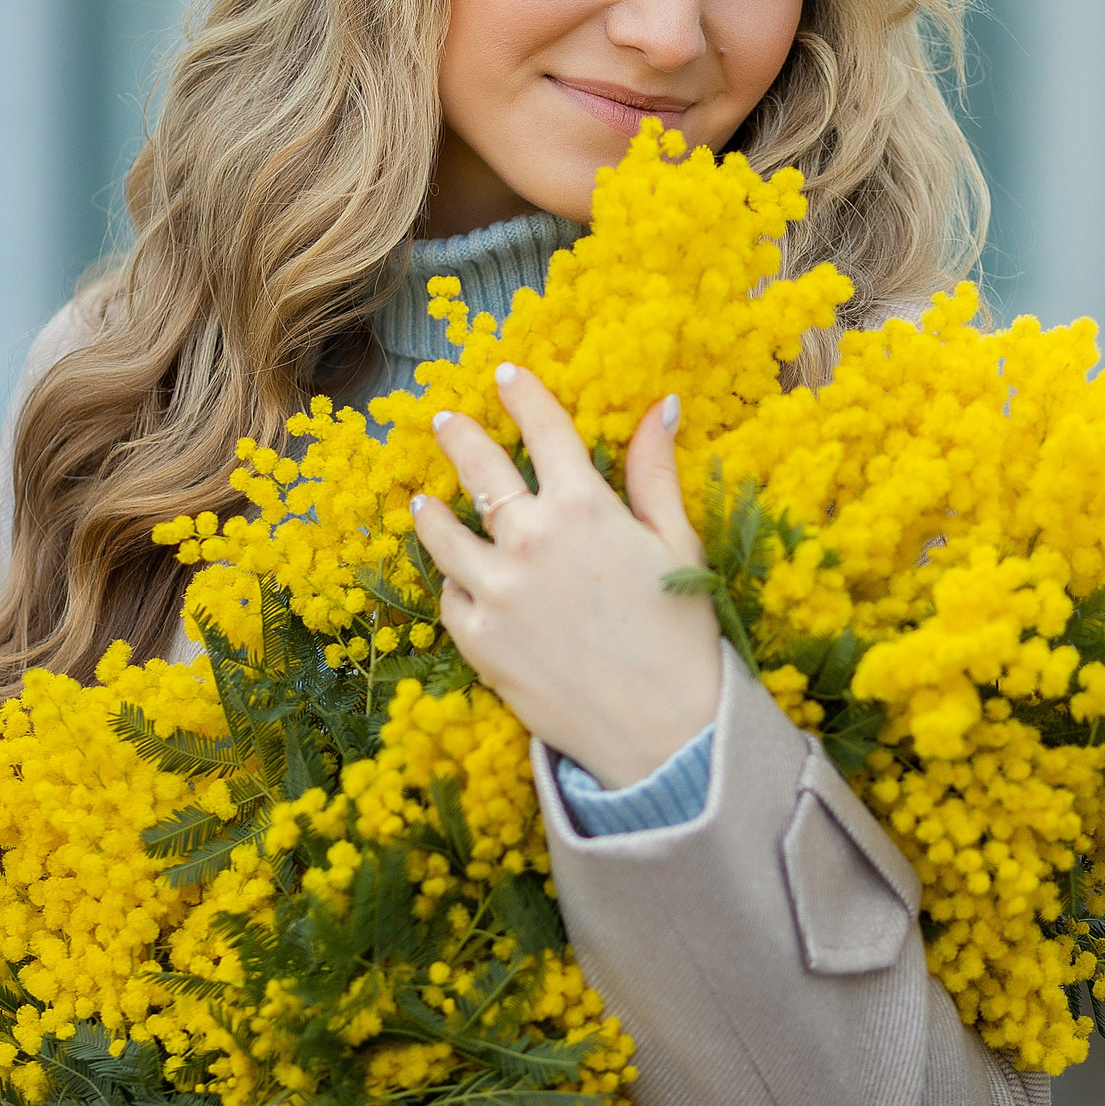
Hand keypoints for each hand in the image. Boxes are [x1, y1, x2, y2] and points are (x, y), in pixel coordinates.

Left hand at [414, 365, 721, 791]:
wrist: (664, 730)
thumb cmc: (682, 633)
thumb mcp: (676, 543)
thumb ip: (655, 473)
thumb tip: (660, 406)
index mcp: (583, 507)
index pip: (544, 429)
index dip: (524, 396)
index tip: (507, 374)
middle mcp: (529, 540)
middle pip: (479, 469)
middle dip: (459, 437)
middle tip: (443, 421)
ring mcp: (495, 591)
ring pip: (443, 534)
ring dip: (431, 511)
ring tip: (423, 500)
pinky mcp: (478, 640)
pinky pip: (449, 598)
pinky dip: (452, 583)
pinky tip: (454, 577)